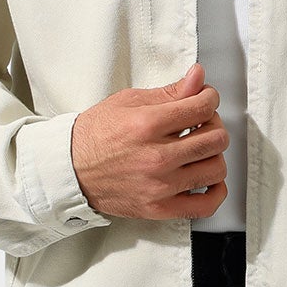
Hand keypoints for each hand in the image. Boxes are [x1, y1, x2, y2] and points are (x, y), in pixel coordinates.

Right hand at [70, 61, 227, 220]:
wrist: (70, 170)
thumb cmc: (95, 135)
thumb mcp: (128, 102)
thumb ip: (169, 93)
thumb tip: (198, 78)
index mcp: (147, 125)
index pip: (202, 107)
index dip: (210, 98)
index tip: (205, 99)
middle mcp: (156, 157)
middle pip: (215, 138)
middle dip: (213, 125)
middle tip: (202, 123)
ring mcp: (160, 186)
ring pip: (216, 168)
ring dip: (214, 155)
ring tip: (200, 150)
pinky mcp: (160, 208)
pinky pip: (206, 205)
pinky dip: (216, 191)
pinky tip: (207, 179)